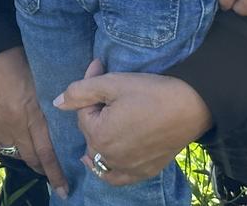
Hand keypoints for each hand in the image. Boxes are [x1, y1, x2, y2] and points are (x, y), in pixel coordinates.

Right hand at [0, 47, 68, 196]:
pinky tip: (15, 145)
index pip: (46, 152)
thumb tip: (63, 112)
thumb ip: (49, 101)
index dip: (55, 173)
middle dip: (44, 170)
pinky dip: (9, 149)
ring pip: (15, 153)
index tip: (64, 189)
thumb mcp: (40, 80)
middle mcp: (14, 126)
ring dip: (27, 158)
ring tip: (36, 160)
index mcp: (31, 114)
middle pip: (31, 158)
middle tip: (55, 179)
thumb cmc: (16, 60)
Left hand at [54, 60, 210, 186]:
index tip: (100, 69)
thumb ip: (80, 92)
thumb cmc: (150, 92)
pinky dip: (107, 170)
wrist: (190, 106)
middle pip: (90, 133)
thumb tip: (56, 102)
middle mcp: (109, 157)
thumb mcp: (112, 84)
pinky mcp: (143, 171)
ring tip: (101, 121)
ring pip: (99, 156)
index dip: (90, 90)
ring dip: (95, 140)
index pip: (83, 111)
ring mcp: (127, 168)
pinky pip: (116, 178)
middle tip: (110, 91)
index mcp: (98, 135)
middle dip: (95, 112)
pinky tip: (101, 162)